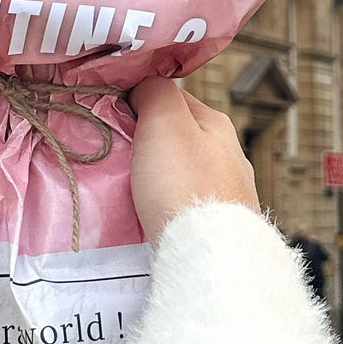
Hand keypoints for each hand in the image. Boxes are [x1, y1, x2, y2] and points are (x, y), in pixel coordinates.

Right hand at [129, 77, 259, 242]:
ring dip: (156, 176)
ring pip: (180, 172)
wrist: (209, 258)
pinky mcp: (220, 227)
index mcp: (217, 124)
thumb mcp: (165, 119)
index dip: (138, 102)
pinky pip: (184, 204)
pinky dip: (167, 204)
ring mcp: (228, 193)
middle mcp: (229, 156)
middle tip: (119, 154)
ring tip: (131, 189)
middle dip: (147, 143)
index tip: (113, 117)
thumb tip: (146, 85)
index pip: (171, 97)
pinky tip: (153, 215)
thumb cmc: (185, 186)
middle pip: (176, 137)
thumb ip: (155, 91)